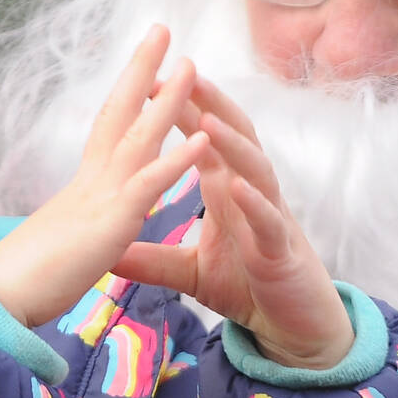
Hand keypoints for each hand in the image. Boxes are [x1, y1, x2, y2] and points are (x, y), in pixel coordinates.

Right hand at [0, 25, 206, 327]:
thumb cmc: (22, 282)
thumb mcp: (59, 246)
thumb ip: (72, 230)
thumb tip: (71, 230)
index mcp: (82, 189)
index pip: (107, 130)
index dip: (126, 94)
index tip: (141, 65)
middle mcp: (90, 183)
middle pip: (119, 112)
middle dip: (142, 69)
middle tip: (162, 30)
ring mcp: (100, 198)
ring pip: (139, 137)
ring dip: (168, 99)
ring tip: (191, 63)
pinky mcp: (110, 224)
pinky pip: (149, 185)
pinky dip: (178, 160)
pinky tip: (203, 139)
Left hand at [115, 78, 351, 369]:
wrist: (290, 326)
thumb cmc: (247, 288)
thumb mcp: (189, 272)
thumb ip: (152, 259)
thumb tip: (107, 254)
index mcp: (226, 190)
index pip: (204, 138)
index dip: (182, 108)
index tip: (150, 80)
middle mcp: (250, 194)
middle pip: (234, 137)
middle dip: (211, 104)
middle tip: (184, 72)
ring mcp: (269, 218)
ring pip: (256, 169)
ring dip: (233, 146)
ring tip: (208, 123)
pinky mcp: (281, 251)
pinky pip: (269, 221)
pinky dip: (254, 203)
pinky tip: (237, 188)